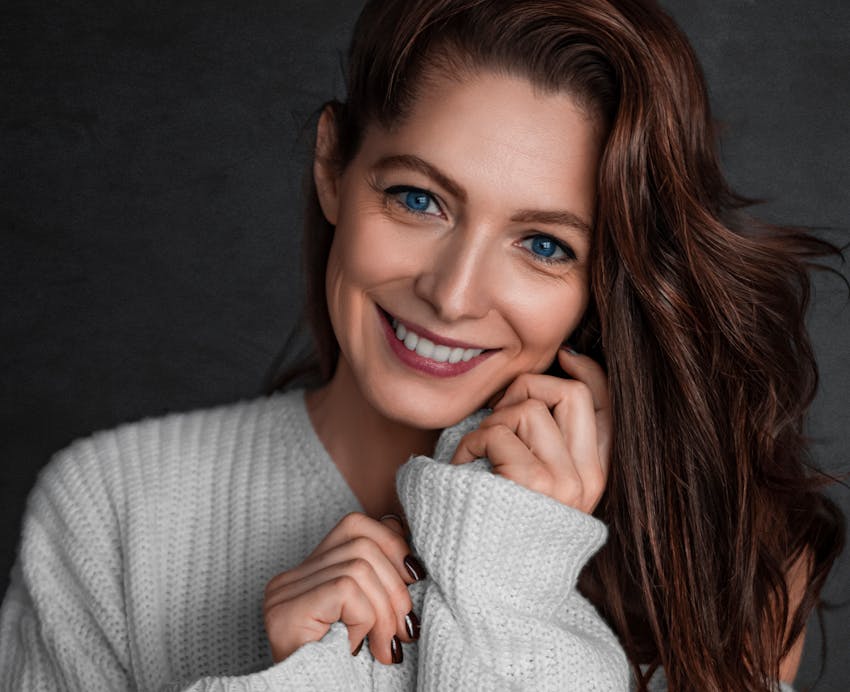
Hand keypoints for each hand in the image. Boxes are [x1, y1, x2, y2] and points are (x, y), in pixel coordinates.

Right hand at [262, 512, 423, 664]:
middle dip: (395, 586)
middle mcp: (288, 579)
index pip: (355, 526)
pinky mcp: (287, 610)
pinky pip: (347, 590)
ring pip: (359, 567)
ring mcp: (283, 593)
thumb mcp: (369, 616)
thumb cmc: (345, 671)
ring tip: (386, 646)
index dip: (392, 543)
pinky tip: (363, 648)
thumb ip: (378, 578)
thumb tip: (405, 535)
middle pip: (361, 543)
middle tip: (404, 629)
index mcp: (306, 573)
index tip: (415, 577)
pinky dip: (366, 618)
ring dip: (385, 611)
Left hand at [450, 347, 610, 513]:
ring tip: (478, 452)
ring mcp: (565, 481)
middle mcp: (588, 478)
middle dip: (528, 388)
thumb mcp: (536, 482)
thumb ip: (548, 440)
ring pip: (529, 407)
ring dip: (491, 421)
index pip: (608, 405)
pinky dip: (470, 442)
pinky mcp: (534, 483)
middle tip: (499, 415)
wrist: (488, 588)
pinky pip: (498, 431)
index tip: (564, 355)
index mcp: (594, 474)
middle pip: (570, 392)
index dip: (588, 370)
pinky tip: (463, 466)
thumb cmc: (499, 526)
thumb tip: (550, 376)